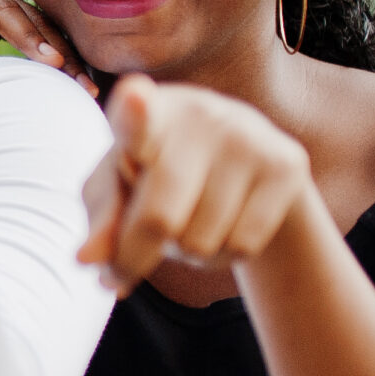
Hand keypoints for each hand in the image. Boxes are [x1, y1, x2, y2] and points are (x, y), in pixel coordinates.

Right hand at [0, 0, 95, 91]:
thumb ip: (2, 60)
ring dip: (28, 37)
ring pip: (3, 12)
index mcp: (3, 7)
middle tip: (80, 79)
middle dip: (59, 49)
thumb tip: (35, 97)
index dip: (69, 55)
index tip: (89, 89)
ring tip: (50, 62)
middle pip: (33, 20)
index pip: (45, 29)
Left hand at [78, 74, 316, 295]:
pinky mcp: (286, 164)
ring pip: (199, 243)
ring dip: (181, 254)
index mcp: (147, 111)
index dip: (135, 110)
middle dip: (132, 259)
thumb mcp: (119, 188)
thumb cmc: (157, 170)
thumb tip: (88, 260)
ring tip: (184, 222)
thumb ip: (101, 219)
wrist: (241, 154)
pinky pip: (240, 247)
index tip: (134, 98)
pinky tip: (218, 228)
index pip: (136, 116)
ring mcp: (248, 137)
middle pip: (160, 218)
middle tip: (116, 277)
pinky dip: (218, 258)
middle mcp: (200, 115)